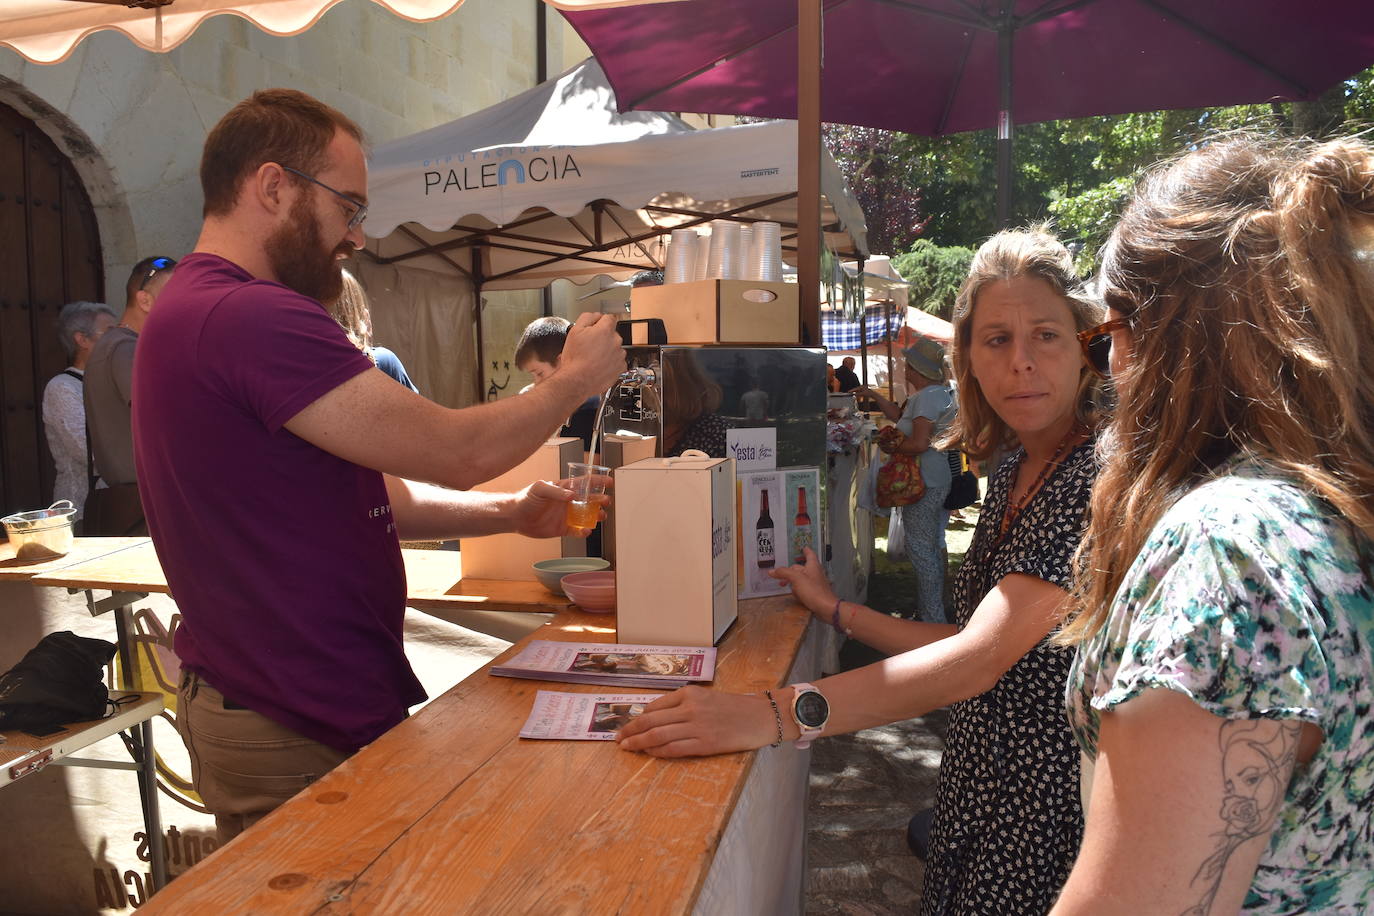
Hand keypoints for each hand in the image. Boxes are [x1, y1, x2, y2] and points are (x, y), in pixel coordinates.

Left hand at [509, 478, 609, 538]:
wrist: (515, 517)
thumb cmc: (526, 498)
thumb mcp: (540, 489)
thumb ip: (556, 491)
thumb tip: (572, 495)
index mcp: (564, 489)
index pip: (584, 483)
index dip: (597, 481)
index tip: (609, 482)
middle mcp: (568, 502)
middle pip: (589, 500)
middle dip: (600, 500)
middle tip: (606, 501)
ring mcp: (566, 516)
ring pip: (587, 516)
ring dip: (596, 516)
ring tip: (601, 517)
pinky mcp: (562, 529)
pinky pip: (577, 531)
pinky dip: (583, 532)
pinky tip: (586, 531)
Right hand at [559, 313, 625, 396]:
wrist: (578, 380)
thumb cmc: (575, 359)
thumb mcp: (575, 331)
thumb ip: (587, 317)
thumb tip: (595, 315)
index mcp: (605, 330)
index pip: (609, 318)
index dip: (600, 322)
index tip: (596, 328)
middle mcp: (616, 341)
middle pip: (612, 333)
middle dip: (603, 337)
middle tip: (590, 346)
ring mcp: (619, 355)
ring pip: (615, 347)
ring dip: (607, 350)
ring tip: (593, 358)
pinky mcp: (621, 368)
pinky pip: (617, 361)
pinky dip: (611, 363)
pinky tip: (599, 365)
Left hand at [616, 685, 782, 756]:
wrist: (763, 716)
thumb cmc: (736, 707)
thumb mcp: (707, 698)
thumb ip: (684, 705)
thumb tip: (657, 718)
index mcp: (690, 693)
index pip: (655, 706)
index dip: (637, 717)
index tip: (627, 725)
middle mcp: (690, 708)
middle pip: (651, 720)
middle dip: (630, 730)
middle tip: (618, 738)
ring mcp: (697, 726)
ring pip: (658, 735)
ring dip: (638, 742)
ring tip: (626, 747)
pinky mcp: (705, 744)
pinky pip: (674, 748)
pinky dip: (658, 751)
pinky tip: (649, 753)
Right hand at [767, 547, 838, 619]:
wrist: (826, 608)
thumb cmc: (814, 591)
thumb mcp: (796, 579)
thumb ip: (784, 573)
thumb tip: (772, 571)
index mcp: (813, 565)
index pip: (809, 554)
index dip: (806, 551)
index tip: (803, 548)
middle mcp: (815, 573)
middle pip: (801, 568)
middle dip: (791, 570)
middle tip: (780, 573)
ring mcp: (815, 584)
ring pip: (801, 579)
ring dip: (793, 582)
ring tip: (783, 585)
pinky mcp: (814, 593)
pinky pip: (804, 589)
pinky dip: (798, 591)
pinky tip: (794, 595)